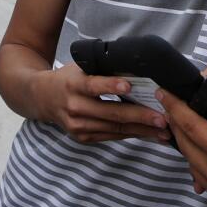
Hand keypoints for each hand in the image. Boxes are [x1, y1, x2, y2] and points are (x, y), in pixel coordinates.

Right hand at [32, 63, 170, 143]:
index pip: (93, 85)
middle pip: (111, 113)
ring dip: (142, 130)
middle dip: (140, 116)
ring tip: (163, 130)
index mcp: (74, 84)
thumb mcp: (81, 68)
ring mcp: (78, 126)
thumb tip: (139, 71)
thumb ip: (104, 71)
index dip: (111, 85)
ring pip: (115, 129)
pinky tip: (149, 134)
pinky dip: (132, 135)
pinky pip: (111, 136)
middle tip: (163, 118)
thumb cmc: (69, 79)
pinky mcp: (82, 137)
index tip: (130, 85)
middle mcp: (74, 107)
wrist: (42, 98)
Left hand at [159, 83, 206, 206]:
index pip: (191, 126)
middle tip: (170, 105)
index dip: (175, 107)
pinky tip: (203, 149)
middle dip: (175, 123)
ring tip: (183, 124)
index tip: (163, 92)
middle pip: (185, 145)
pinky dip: (196, 159)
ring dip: (184, 142)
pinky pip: (203, 176)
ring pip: (192, 162)